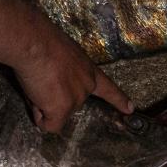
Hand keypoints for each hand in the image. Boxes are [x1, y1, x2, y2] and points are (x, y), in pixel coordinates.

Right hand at [10, 23, 133, 132]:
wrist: (35, 42)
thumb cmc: (43, 41)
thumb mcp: (61, 57)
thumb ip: (63, 74)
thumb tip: (48, 90)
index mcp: (88, 70)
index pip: (107, 87)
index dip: (118, 99)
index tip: (130, 109)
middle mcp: (87, 85)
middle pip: (68, 105)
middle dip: (53, 99)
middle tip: (41, 78)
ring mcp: (77, 99)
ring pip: (54, 114)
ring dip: (42, 103)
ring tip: (37, 80)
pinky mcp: (63, 109)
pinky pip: (48, 125)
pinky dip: (39, 116)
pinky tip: (36, 95)